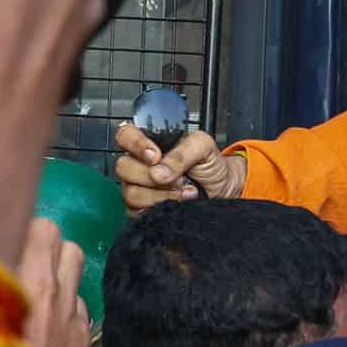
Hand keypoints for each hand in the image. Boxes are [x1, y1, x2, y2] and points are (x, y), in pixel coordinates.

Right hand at [11, 218, 89, 346]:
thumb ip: (4, 289)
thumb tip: (4, 278)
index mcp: (33, 287)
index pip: (44, 231)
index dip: (28, 230)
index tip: (13, 237)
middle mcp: (61, 295)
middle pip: (67, 244)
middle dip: (47, 246)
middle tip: (26, 258)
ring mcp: (77, 314)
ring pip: (78, 269)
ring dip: (61, 268)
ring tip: (38, 281)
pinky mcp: (84, 334)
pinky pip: (79, 301)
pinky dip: (66, 300)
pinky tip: (47, 316)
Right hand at [114, 123, 245, 214]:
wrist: (222, 188)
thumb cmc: (210, 165)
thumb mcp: (204, 147)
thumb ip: (182, 152)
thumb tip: (158, 172)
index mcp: (149, 143)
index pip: (125, 136)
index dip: (135, 145)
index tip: (155, 156)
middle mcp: (138, 164)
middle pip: (123, 167)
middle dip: (153, 176)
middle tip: (179, 178)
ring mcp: (137, 186)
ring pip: (130, 192)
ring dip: (162, 194)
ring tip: (185, 190)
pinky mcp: (141, 208)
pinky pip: (137, 210)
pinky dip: (161, 206)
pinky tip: (179, 202)